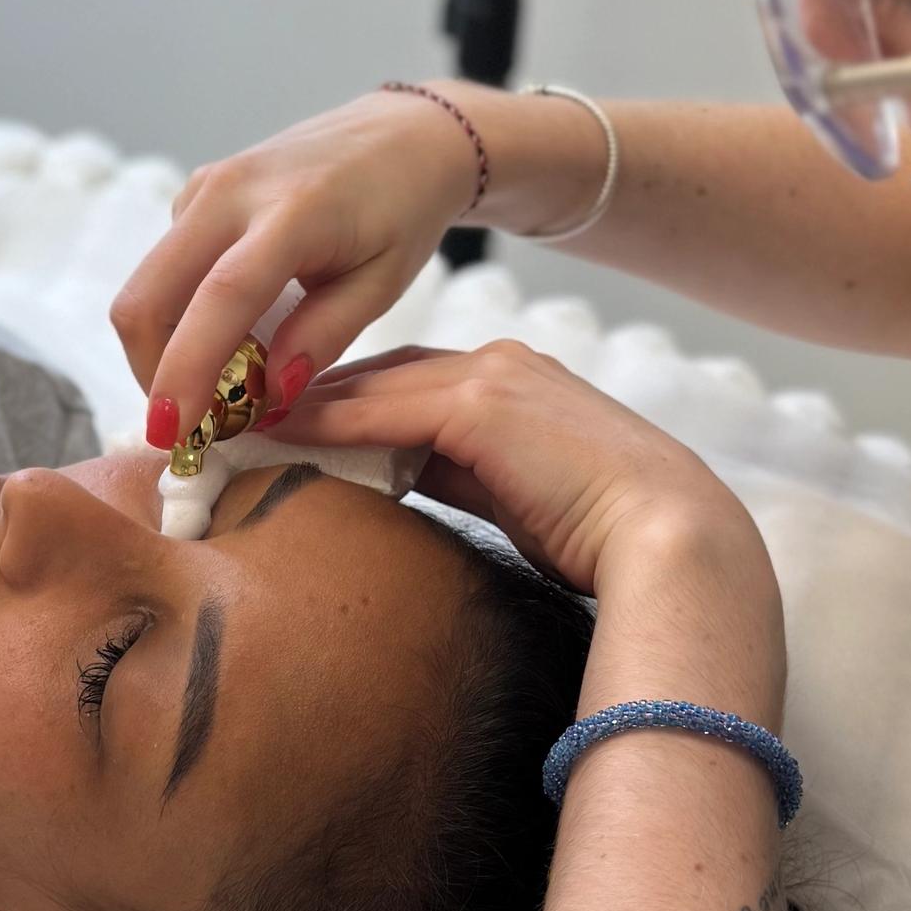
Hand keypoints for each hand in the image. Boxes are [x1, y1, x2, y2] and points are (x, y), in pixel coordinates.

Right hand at [111, 89, 482, 445]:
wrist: (401, 134)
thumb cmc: (402, 210)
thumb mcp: (382, 283)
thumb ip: (323, 337)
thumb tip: (268, 398)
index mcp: (292, 212)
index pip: (221, 298)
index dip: (188, 370)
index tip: (173, 433)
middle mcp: (231, 191)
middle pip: (148, 296)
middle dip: (153, 373)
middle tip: (189, 426)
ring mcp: (205, 186)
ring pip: (147, 287)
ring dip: (165, 349)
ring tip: (220, 386)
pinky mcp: (195, 191)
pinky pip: (164, 268)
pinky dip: (179, 317)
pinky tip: (229, 335)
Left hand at [275, 337, 780, 620]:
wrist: (678, 544)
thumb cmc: (610, 544)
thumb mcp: (519, 503)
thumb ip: (462, 482)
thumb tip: (397, 492)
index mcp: (514, 387)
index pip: (405, 389)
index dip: (339, 407)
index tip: (278, 429)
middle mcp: (500, 365)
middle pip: (377, 376)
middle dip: (307, 396)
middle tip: (235, 421)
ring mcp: (493, 377)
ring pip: (371, 385)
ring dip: (299, 404)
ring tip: (233, 425)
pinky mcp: (484, 403)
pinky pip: (382, 409)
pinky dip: (322, 419)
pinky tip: (272, 433)